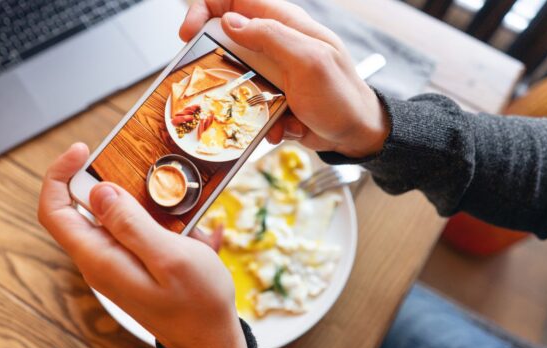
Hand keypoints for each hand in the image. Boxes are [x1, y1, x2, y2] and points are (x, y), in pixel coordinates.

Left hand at [38, 143, 247, 347]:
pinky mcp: (133, 264)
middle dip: (106, 179)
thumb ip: (132, 224)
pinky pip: (131, 229)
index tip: (84, 151)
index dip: (59, 175)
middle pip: (81, 207)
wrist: (210, 341)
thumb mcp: (171, 258)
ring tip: (170, 193)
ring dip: (135, 198)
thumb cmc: (197, 304)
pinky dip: (153, 215)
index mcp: (100, 259)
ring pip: (110, 216)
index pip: (54, 211)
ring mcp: (116, 263)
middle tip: (140, 165)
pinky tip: (184, 220)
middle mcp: (100, 260)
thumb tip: (99, 191)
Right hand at [180, 0, 389, 157]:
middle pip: (225, 39)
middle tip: (213, 82)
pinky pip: (246, 103)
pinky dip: (256, 118)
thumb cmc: (342, 97)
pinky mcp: (270, 96)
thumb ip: (271, 36)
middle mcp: (275, 43)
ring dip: (238, 98)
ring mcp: (271, 71)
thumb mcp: (309, 61)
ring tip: (258, 111)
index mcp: (284, 23)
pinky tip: (278, 126)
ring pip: (232, 76)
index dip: (206, 9)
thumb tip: (230, 22)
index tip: (190, 32)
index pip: (235, 0)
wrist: (356, 135)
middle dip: (216, 63)